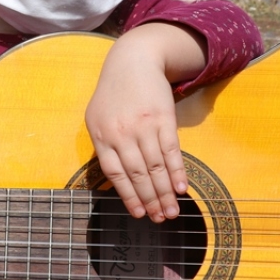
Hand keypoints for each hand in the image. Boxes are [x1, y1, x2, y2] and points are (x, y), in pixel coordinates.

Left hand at [85, 23, 206, 222]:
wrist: (133, 61)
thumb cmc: (114, 94)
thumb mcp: (98, 117)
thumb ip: (105, 145)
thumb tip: (119, 180)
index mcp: (102, 136)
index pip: (116, 175)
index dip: (129, 197)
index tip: (140, 214)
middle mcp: (122, 133)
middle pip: (138, 175)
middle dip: (151, 200)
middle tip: (161, 219)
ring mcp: (143, 126)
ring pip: (155, 167)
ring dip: (166, 192)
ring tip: (172, 211)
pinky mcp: (163, 118)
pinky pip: (171, 151)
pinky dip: (177, 171)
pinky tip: (182, 188)